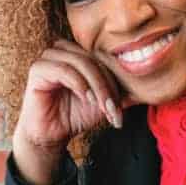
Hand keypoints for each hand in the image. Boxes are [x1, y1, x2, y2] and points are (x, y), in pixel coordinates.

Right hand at [12, 39, 137, 184]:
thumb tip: (147, 86)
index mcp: (79, 52)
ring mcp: (49, 56)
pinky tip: (85, 99)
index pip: (105, 58)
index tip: (123, 107)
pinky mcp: (38, 68)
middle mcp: (63, 49)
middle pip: (95, 60)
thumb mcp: (104, 102)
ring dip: (97, 87)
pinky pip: (64, 70)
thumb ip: (121, 90)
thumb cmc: (75, 114)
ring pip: (83, 63)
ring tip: (101, 107)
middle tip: (114, 111)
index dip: (116, 80)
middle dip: (108, 87)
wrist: (52, 135)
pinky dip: (79, 84)